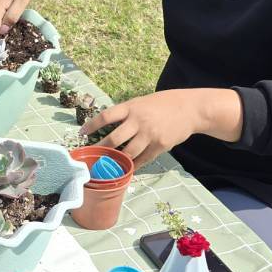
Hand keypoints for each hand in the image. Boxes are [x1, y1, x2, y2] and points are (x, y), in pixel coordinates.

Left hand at [83, 88, 243, 165]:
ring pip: (127, 154)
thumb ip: (127, 113)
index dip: (91, 125)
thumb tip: (106, 125)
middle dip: (100, 150)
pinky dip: (133, 165)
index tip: (80, 133)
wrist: (190, 109)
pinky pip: (143, 160)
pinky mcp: (160, 146)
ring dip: (115, 161)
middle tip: (91, 157)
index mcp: (132, 107)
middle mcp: (139, 121)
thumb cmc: (163, 103)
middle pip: (113, 139)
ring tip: (106, 166)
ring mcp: (150, 135)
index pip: (106, 116)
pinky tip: (125, 169)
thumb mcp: (142, 102)